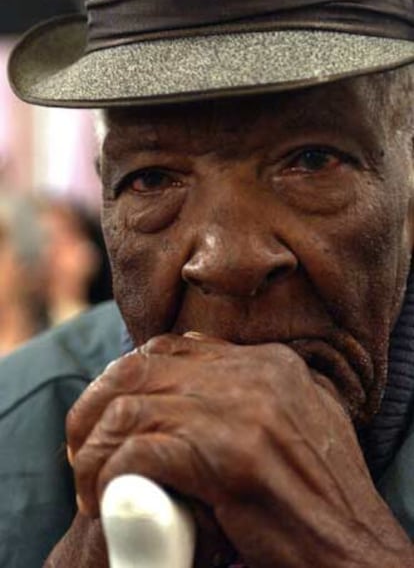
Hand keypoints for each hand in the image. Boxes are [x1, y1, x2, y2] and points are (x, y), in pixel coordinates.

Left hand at [65, 334, 412, 566]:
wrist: (356, 550)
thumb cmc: (321, 492)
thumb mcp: (300, 415)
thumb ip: (255, 383)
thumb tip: (198, 349)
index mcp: (270, 363)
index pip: (172, 347)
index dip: (129, 378)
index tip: (110, 413)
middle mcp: (256, 377)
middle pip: (140, 367)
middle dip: (96, 404)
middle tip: (82, 446)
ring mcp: (244, 414)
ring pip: (130, 407)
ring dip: (95, 446)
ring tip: (88, 480)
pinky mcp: (229, 460)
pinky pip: (139, 453)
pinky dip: (109, 476)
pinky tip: (105, 500)